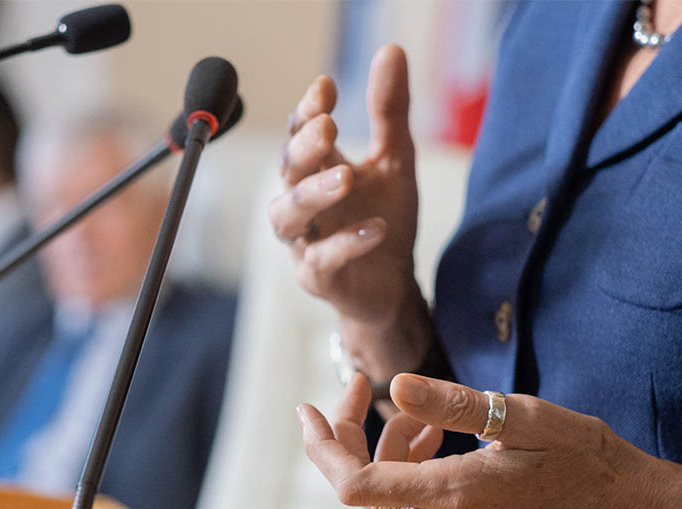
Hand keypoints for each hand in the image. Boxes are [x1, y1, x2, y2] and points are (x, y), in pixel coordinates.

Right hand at [269, 45, 419, 326]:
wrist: (392, 286)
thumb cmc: (383, 219)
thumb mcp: (395, 160)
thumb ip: (389, 111)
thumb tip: (391, 51)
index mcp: (316, 170)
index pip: (299, 134)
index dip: (308, 111)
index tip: (326, 88)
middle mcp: (302, 203)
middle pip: (286, 170)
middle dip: (303, 149)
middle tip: (328, 127)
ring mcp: (304, 241)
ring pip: (287, 216)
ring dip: (312, 195)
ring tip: (345, 178)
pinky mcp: (317, 278)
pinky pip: (322, 260)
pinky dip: (346, 243)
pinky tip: (376, 228)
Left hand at [296, 373, 656, 508]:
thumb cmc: (583, 455)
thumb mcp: (523, 416)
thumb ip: (453, 405)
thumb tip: (396, 387)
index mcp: (456, 497)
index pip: (353, 484)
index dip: (322, 447)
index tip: (309, 408)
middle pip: (366, 486)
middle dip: (356, 435)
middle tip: (362, 386)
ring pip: (392, 496)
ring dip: (390, 451)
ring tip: (422, 417)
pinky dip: (414, 472)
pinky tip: (438, 444)